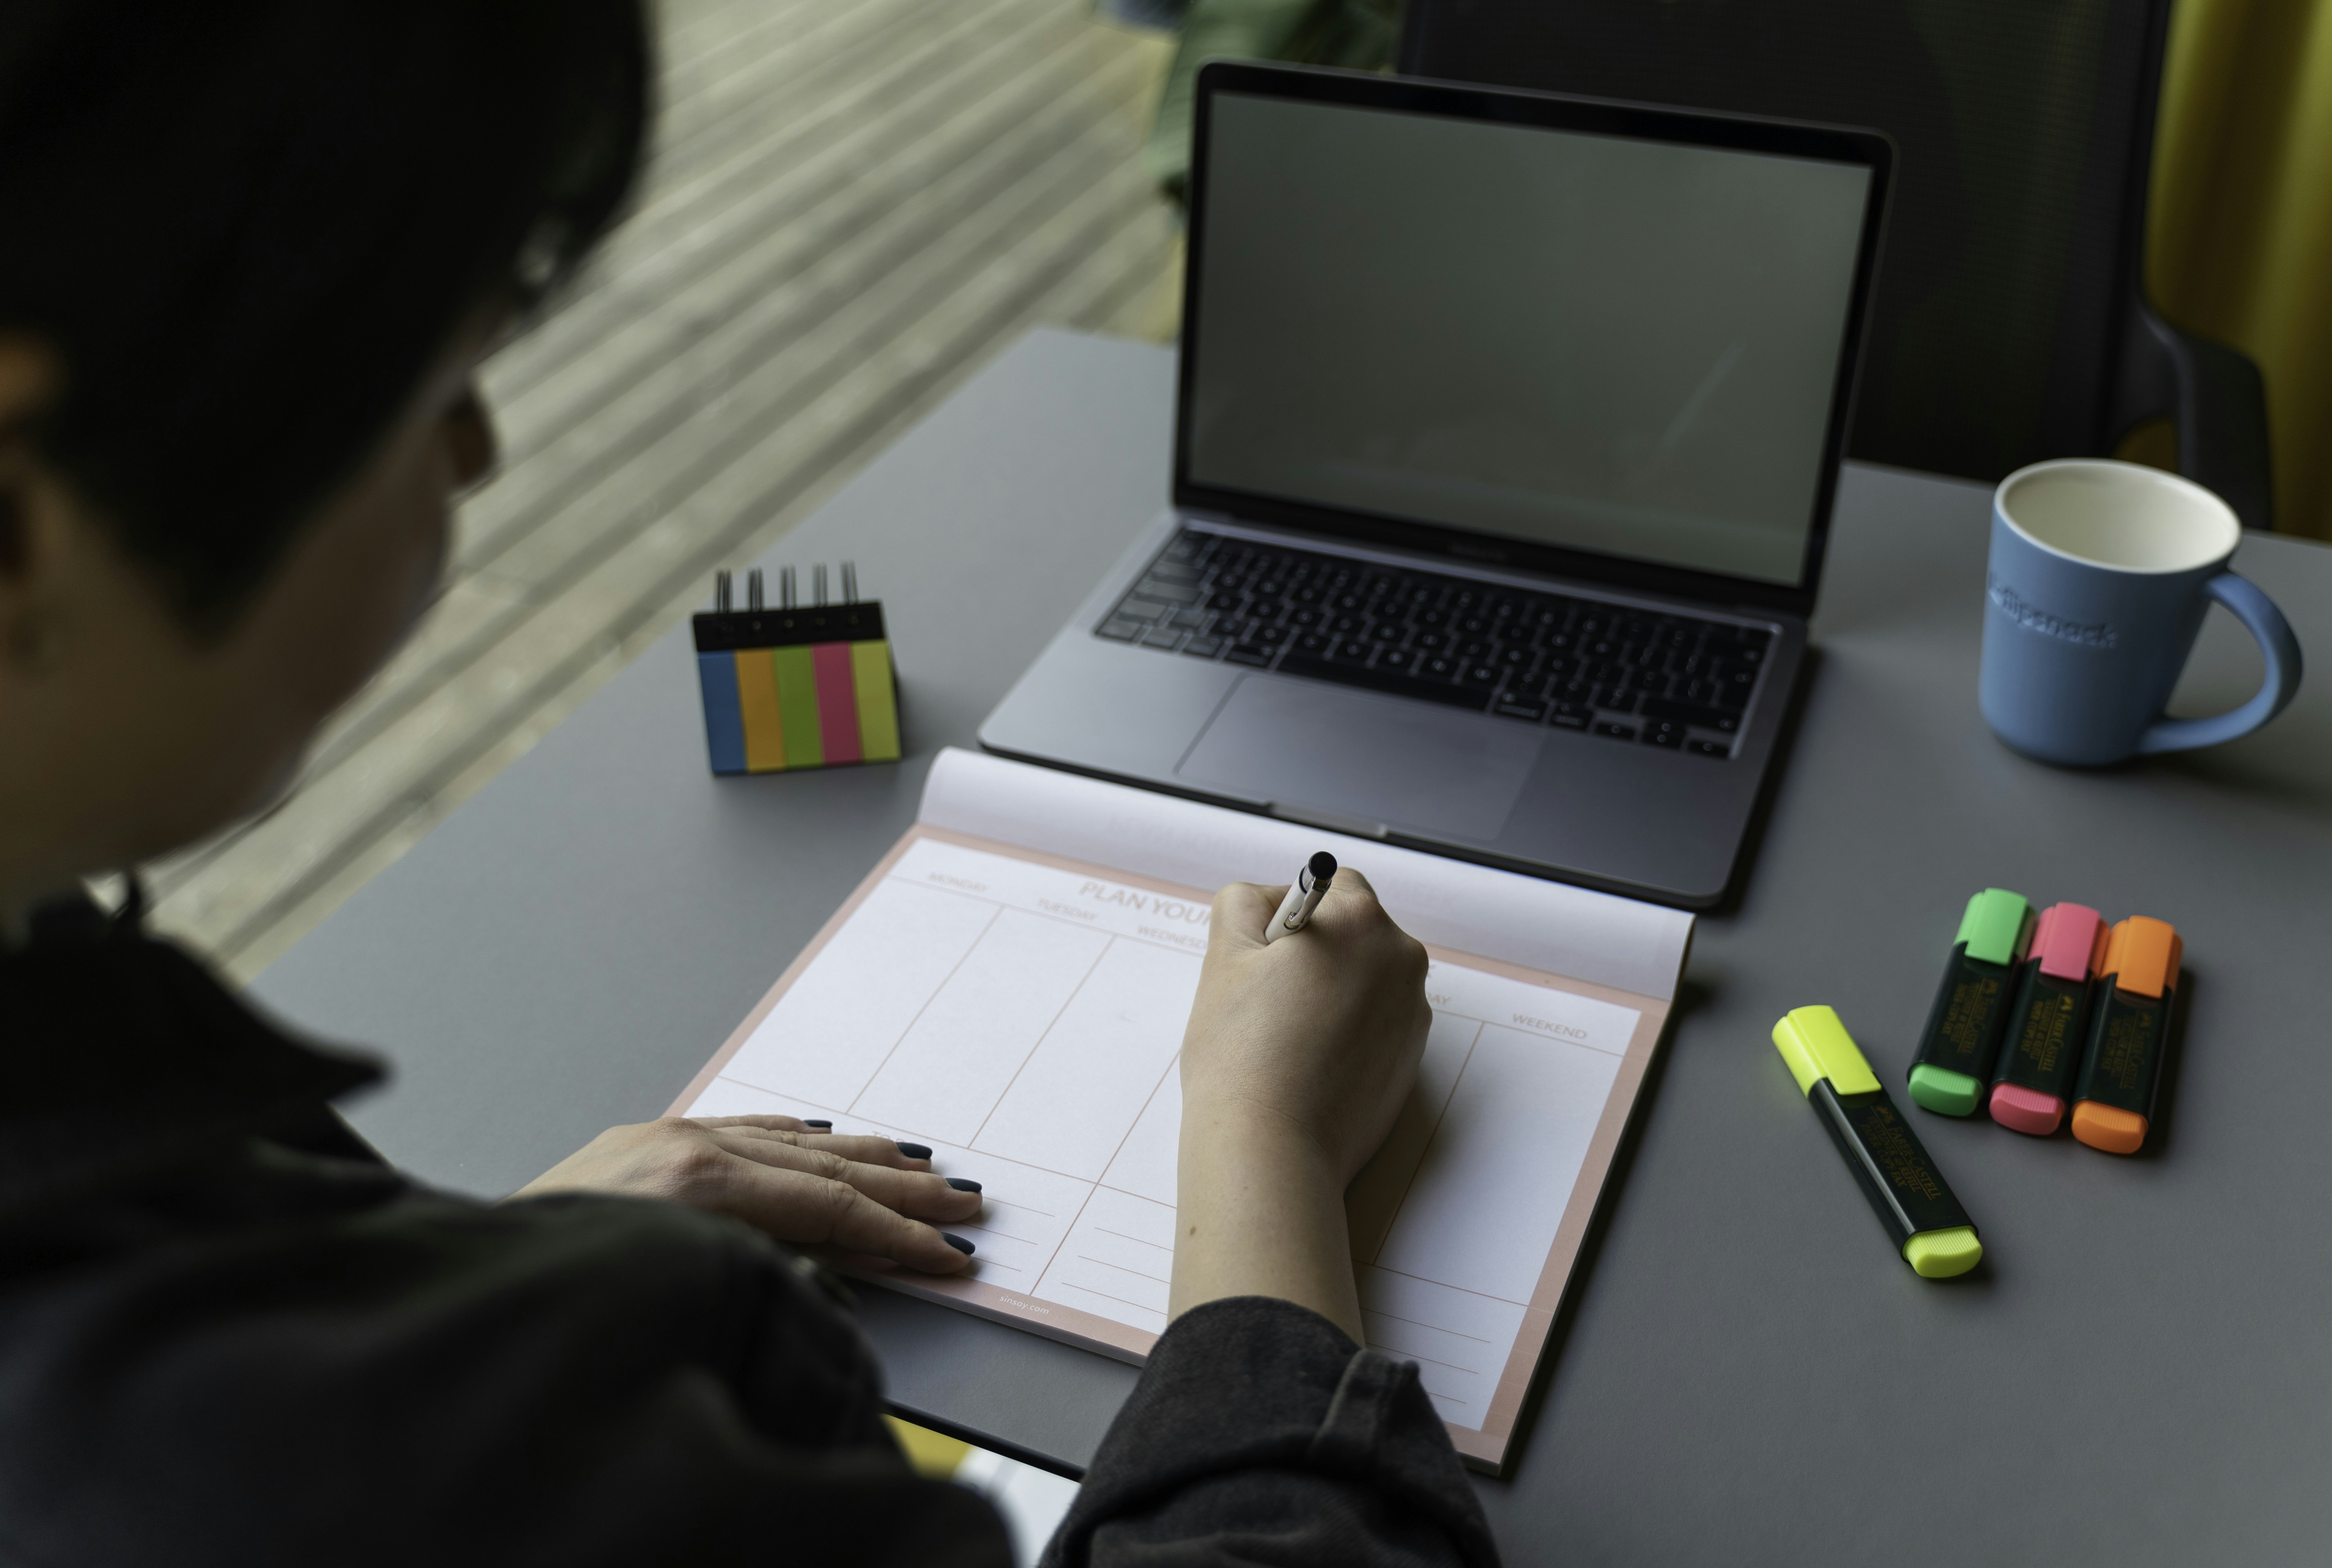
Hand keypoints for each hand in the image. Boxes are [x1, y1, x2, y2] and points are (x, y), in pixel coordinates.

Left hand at [512, 1115, 982, 1273]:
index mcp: (697, 1182)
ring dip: (863, 1155)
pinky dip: (799, 1138)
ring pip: (789, 1140)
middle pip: (821, 1166)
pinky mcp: (645, 1144)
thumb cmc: (564, 1284)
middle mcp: (686, 1147)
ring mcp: (665, 1138)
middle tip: (965, 1204)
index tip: (947, 1256)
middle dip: (902, 1190)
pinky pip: (743, 1129)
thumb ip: (771, 1270)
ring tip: (922, 1166)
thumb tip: (845, 1266)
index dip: (897, 1235)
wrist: (467, 1270)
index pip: (828, 1206)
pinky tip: (830, 1139)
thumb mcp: (682, 1284)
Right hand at [1180, 868, 1431, 1182]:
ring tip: (1285, 1038)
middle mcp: (1402, 963)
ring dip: (1330, 993)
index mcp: (1363, 923)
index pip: (1329, 884)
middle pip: (1353, 933)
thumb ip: (1245, 902)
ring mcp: (1413, 1016)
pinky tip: (1309, 1063)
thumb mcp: (1226, 954)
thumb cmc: (1243, 1056)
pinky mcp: (1411, 1062)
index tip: (1263, 958)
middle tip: (1267, 1000)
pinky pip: (1375, 1026)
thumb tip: (1269, 900)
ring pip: (1363, 981)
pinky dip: (1346, 1033)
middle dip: (1313, 954)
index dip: (1287, 915)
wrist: (1272, 1150)